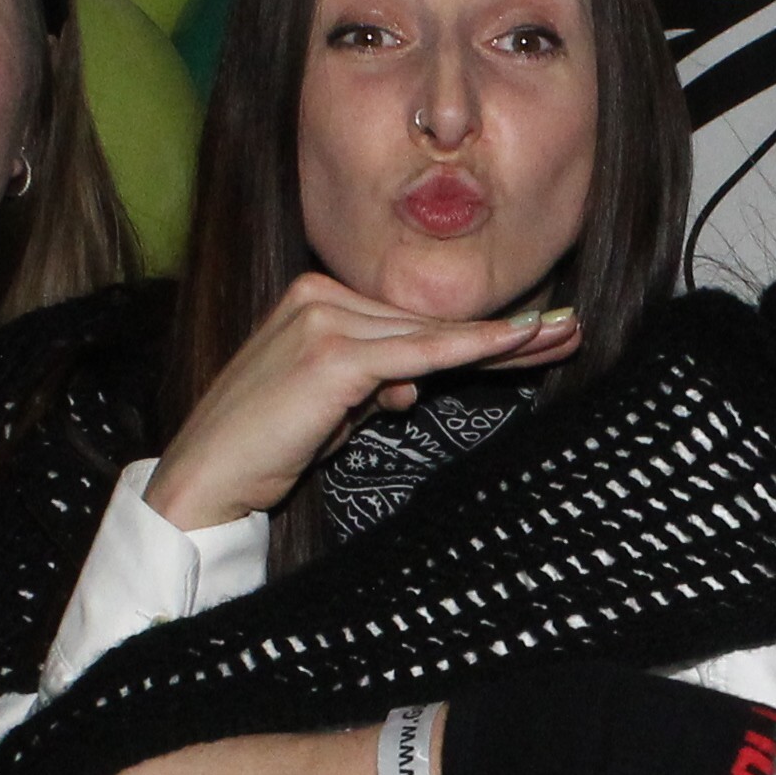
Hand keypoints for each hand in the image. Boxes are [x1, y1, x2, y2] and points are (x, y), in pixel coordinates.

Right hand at [143, 275, 575, 531]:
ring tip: (562, 337)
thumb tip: (409, 386)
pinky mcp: (331, 353)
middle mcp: (319, 295)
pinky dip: (470, 348)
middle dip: (504, 331)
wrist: (205, 478)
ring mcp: (323, 319)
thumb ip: (370, 386)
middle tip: (570, 330)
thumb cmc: (264, 450)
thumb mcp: (328, 411)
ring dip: (502, 339)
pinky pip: (417, 352)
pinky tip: (517, 342)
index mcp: (316, 299)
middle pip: (429, 319)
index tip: (537, 334)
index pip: (413, 319)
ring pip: (430, 334)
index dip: (476, 330)